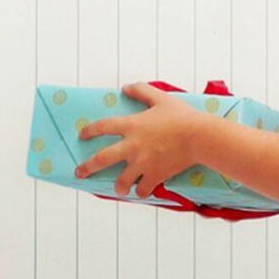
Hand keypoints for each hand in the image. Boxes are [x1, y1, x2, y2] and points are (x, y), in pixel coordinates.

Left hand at [73, 81, 204, 197]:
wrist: (199, 137)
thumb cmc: (182, 116)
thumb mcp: (160, 98)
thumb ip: (141, 91)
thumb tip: (126, 87)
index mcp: (131, 126)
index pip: (102, 127)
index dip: (90, 131)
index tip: (82, 135)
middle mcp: (132, 146)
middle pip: (102, 159)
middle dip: (87, 167)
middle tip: (79, 173)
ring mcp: (143, 163)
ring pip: (122, 181)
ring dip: (118, 186)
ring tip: (119, 189)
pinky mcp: (155, 175)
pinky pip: (143, 189)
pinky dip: (142, 191)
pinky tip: (141, 191)